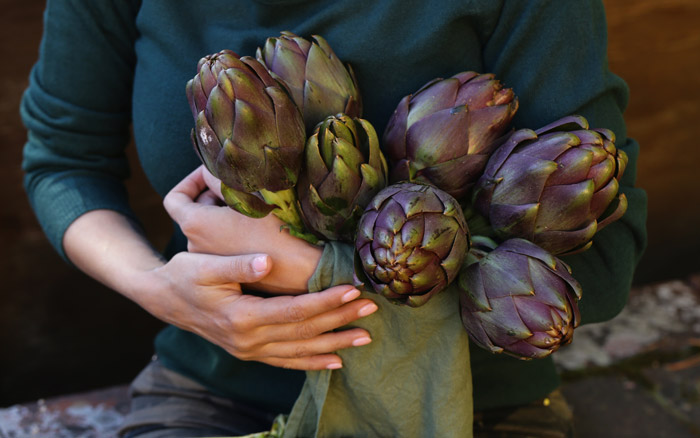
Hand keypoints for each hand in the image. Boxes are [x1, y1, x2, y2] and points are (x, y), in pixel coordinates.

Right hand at [141, 252, 376, 369]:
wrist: (164, 299)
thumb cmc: (185, 274)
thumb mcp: (205, 265)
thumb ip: (238, 265)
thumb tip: (268, 261)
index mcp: (241, 317)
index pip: (294, 311)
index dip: (325, 301)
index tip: (352, 290)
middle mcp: (248, 340)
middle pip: (304, 332)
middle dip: (339, 320)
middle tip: (371, 308)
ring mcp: (249, 350)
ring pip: (300, 351)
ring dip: (334, 344)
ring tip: (365, 337)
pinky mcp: (250, 352)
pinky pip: (287, 361)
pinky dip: (312, 362)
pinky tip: (335, 362)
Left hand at [163, 166, 321, 293]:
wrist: (307, 270)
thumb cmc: (280, 227)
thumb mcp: (250, 190)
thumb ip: (221, 175)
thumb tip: (212, 168)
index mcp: (196, 225)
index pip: (175, 198)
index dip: (190, 180)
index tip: (212, 173)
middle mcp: (198, 247)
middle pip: (196, 213)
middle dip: (215, 195)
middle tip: (244, 185)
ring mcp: (215, 263)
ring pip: (213, 229)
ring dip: (228, 212)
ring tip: (258, 203)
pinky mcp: (232, 273)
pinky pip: (226, 245)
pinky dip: (237, 231)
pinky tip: (263, 224)